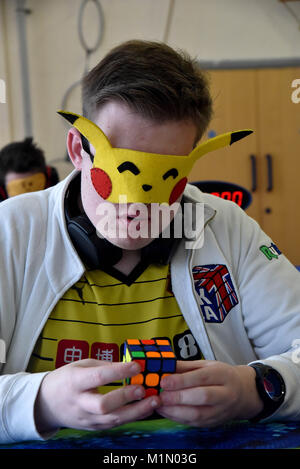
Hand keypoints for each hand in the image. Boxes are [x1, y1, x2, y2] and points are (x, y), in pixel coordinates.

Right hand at [34, 359, 159, 433]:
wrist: (46, 404)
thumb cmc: (66, 379)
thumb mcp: (80, 365)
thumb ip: (104, 366)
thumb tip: (129, 366)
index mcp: (75, 382)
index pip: (98, 377)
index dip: (119, 371)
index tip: (137, 366)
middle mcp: (80, 402)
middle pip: (103, 405)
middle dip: (125, 397)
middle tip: (142, 388)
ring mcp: (86, 418)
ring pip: (112, 420)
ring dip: (136, 411)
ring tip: (154, 401)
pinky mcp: (93, 427)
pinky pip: (115, 424)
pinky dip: (132, 417)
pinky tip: (146, 409)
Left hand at [156, 360, 262, 426]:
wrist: (243, 393)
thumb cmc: (222, 376)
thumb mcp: (207, 365)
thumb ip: (186, 366)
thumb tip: (166, 366)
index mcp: (222, 375)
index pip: (202, 378)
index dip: (182, 380)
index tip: (164, 381)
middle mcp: (225, 394)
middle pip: (202, 397)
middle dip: (178, 397)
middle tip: (161, 395)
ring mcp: (221, 411)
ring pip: (199, 414)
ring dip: (175, 411)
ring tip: (160, 404)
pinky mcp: (214, 423)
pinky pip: (195, 423)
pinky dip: (178, 419)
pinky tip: (167, 412)